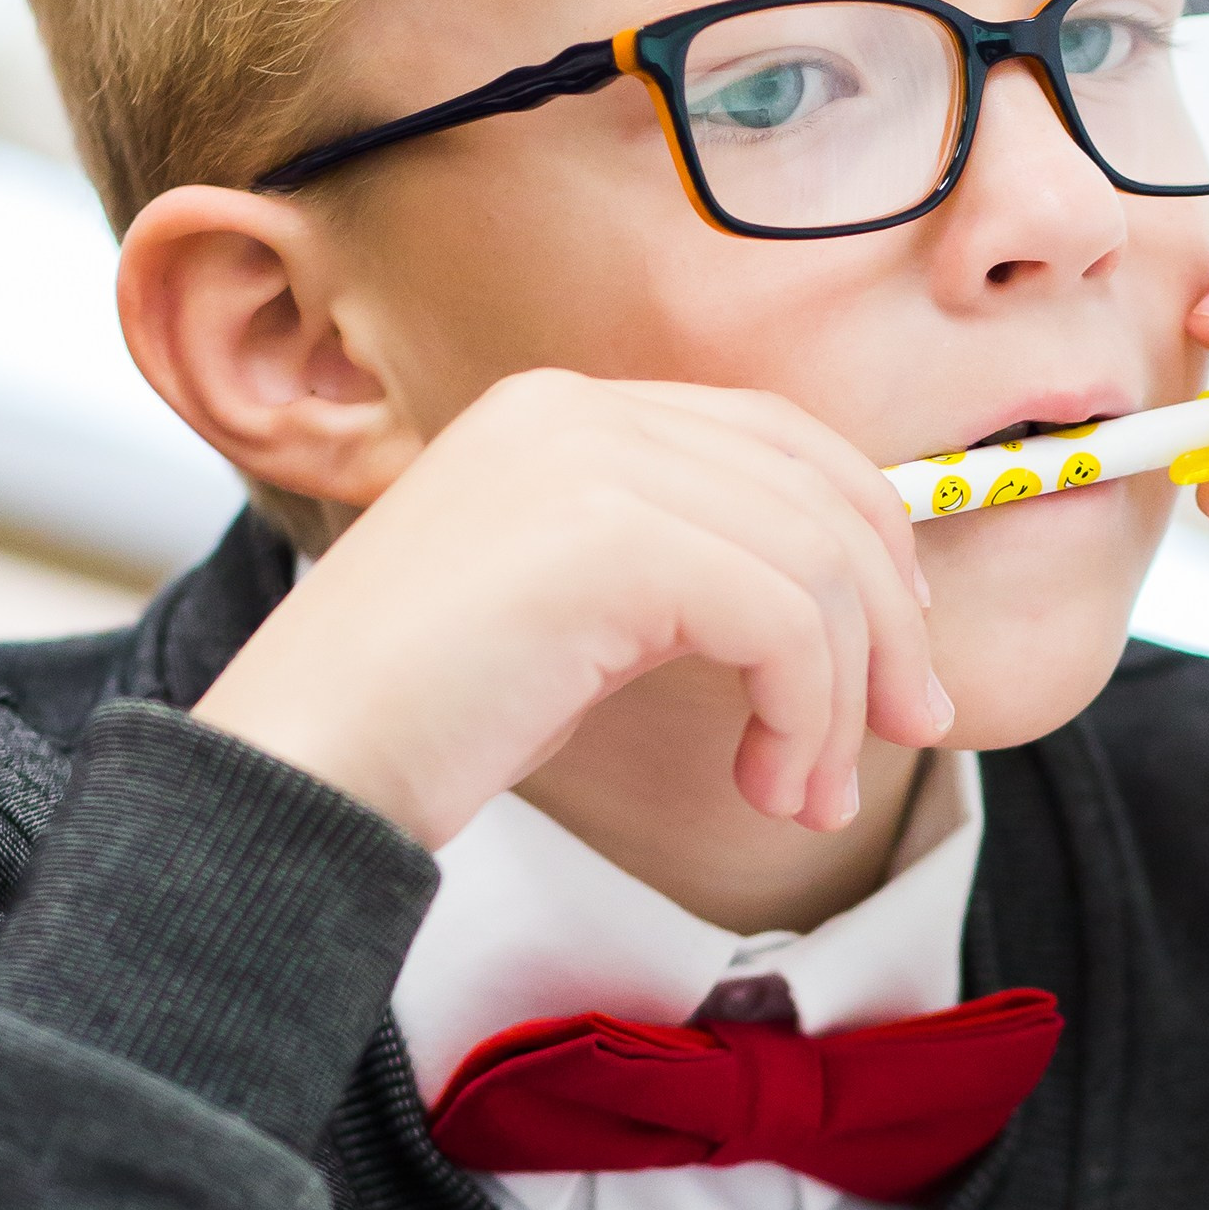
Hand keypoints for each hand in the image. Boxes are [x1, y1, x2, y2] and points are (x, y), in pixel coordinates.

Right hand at [192, 370, 949, 849]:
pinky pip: (783, 624)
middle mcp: (577, 413)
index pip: (775, 438)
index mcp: (561, 413)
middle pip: (816, 490)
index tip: (894, 646)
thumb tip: (828, 616)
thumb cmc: (419, 723)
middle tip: (911, 728)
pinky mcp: (608, 539)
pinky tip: (767, 786)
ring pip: (813, 565)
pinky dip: (805, 717)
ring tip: (806, 796)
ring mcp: (588, 463)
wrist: (297, 770)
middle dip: (885, 619)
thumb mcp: (565, 617)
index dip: (863, 533)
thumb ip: (673, 577)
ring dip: (840, 698)